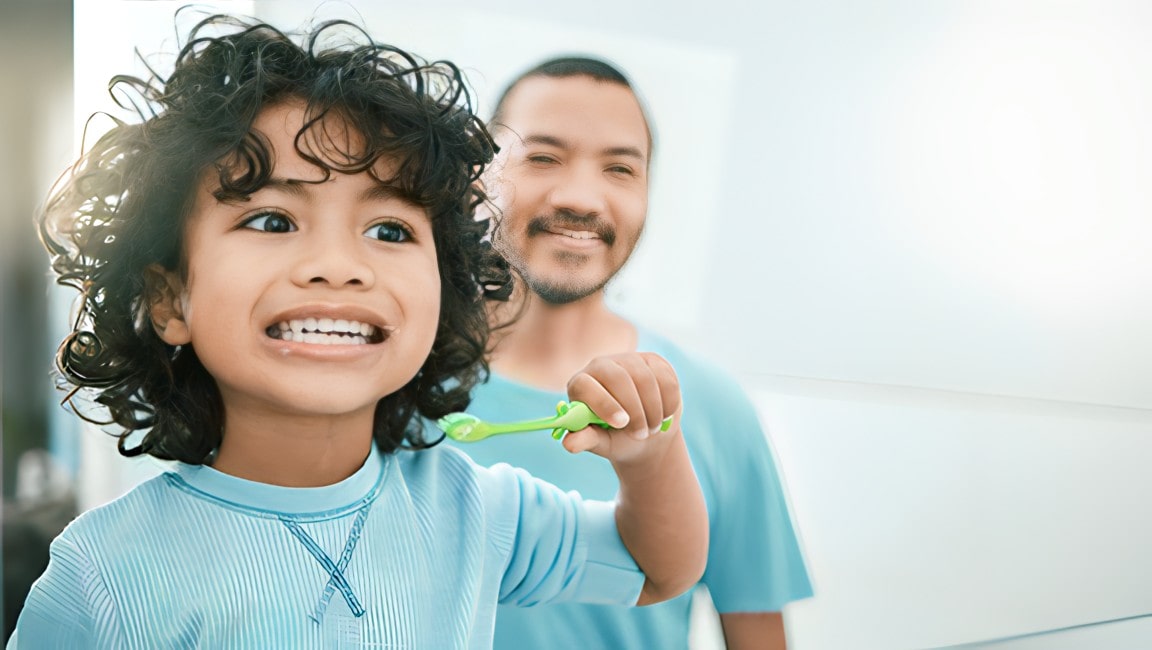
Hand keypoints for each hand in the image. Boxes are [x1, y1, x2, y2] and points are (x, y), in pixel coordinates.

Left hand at [561, 352, 681, 464]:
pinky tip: (664, 415)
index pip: (585, 384)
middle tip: (641, 434)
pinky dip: (669, 403)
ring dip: (653, 410)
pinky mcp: (654, 361)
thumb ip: (586, 439)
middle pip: (618, 377)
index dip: (603, 403)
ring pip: (646, 379)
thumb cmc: (616, 438)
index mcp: (580, 384)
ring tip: (652, 429)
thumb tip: (569, 444)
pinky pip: (666, 379)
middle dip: (634, 410)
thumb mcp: (601, 442)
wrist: (647, 433)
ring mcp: (629, 360)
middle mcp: (601, 366)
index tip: (621, 423)